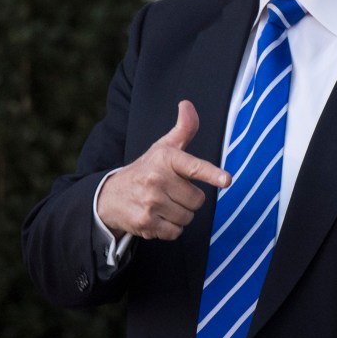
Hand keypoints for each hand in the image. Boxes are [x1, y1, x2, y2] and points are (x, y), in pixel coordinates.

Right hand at [97, 101, 230, 240]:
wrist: (110, 196)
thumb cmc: (145, 170)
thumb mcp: (163, 148)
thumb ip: (183, 129)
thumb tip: (187, 104)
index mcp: (165, 158)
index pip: (193, 166)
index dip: (212, 174)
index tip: (226, 180)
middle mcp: (157, 179)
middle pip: (197, 200)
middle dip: (189, 200)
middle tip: (172, 192)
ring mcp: (150, 202)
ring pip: (188, 217)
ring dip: (180, 215)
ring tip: (163, 204)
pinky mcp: (146, 222)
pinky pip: (175, 232)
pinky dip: (170, 229)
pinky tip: (157, 217)